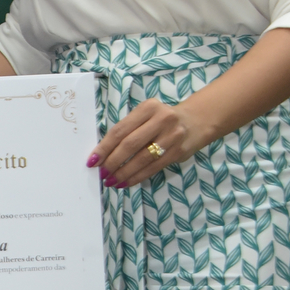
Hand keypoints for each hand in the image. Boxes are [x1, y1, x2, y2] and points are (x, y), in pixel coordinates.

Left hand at [89, 96, 210, 189]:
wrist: (196, 121)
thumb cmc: (162, 119)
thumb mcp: (146, 115)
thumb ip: (129, 129)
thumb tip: (103, 153)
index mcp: (148, 108)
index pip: (120, 130)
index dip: (104, 147)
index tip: (92, 161)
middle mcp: (161, 120)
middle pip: (130, 144)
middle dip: (112, 162)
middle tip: (102, 173)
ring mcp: (171, 136)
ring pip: (142, 159)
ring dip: (123, 173)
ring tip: (111, 181)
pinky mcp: (178, 152)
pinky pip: (153, 168)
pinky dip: (137, 177)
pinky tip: (126, 182)